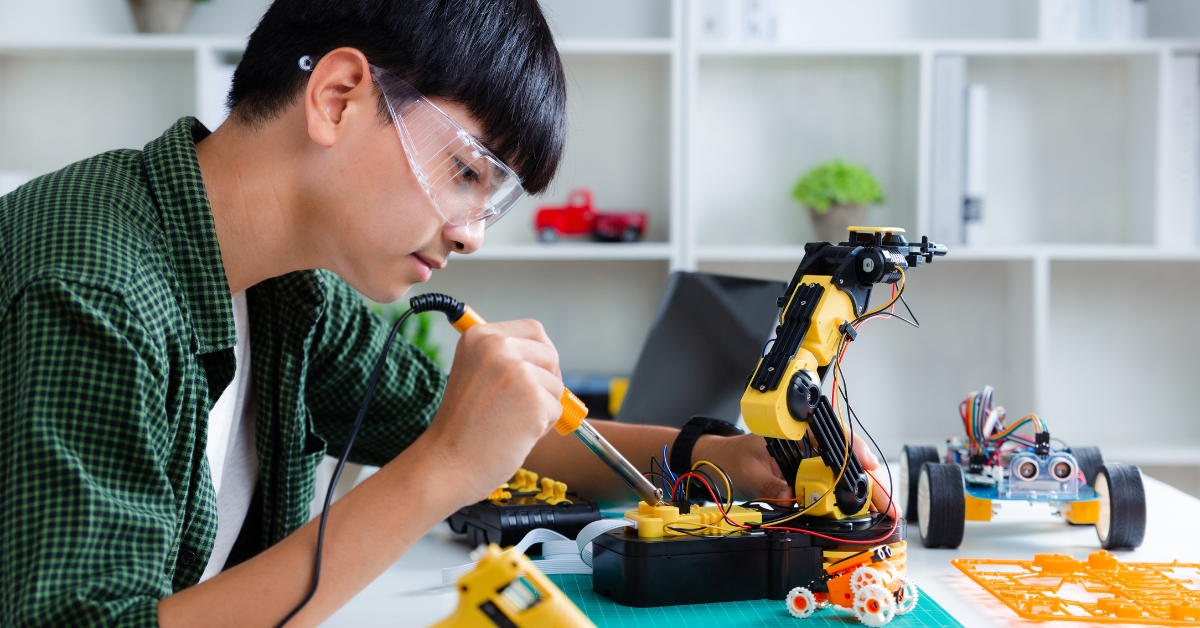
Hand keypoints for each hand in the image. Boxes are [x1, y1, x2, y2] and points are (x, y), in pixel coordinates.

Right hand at [419, 320, 561, 502]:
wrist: (445, 465)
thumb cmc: (462, 427)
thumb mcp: (474, 374)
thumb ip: (505, 359)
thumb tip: (549, 359)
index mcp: (480, 336)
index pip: (534, 331)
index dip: (539, 356)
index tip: (529, 377)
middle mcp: (497, 346)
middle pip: (550, 355)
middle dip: (545, 381)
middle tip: (519, 406)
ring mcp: (517, 371)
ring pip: (556, 385)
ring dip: (542, 408)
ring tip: (509, 422)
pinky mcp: (533, 399)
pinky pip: (558, 410)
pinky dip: (543, 427)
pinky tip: (514, 434)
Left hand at [691, 432, 900, 519]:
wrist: (716, 463)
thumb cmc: (731, 458)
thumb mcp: (748, 472)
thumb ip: (769, 484)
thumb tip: (789, 496)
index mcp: (795, 431)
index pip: (832, 435)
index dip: (855, 450)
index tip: (870, 465)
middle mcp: (806, 444)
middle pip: (845, 459)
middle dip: (869, 480)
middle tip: (888, 504)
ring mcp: (807, 460)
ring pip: (842, 474)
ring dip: (862, 492)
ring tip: (883, 510)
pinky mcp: (805, 477)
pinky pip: (830, 486)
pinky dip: (846, 500)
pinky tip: (861, 512)